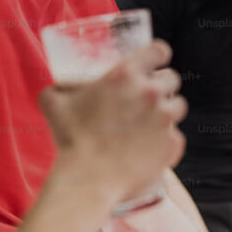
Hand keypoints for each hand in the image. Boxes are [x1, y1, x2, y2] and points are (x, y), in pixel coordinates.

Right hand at [39, 41, 187, 205]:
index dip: (158, 55)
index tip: (154, 62)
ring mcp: (165, 119)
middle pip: (171, 79)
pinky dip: (165, 141)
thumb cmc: (70, 139)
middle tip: (146, 98)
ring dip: (167, 110)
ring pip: (178, 106)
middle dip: (161, 85)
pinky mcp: (172, 144)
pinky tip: (150, 147)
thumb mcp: (54, 103)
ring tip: (151, 122)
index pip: (158, 50)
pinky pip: (176, 136)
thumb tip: (53, 87)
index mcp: (126, 74)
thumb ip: (56, 88)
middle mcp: (151, 92)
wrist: (86, 180)